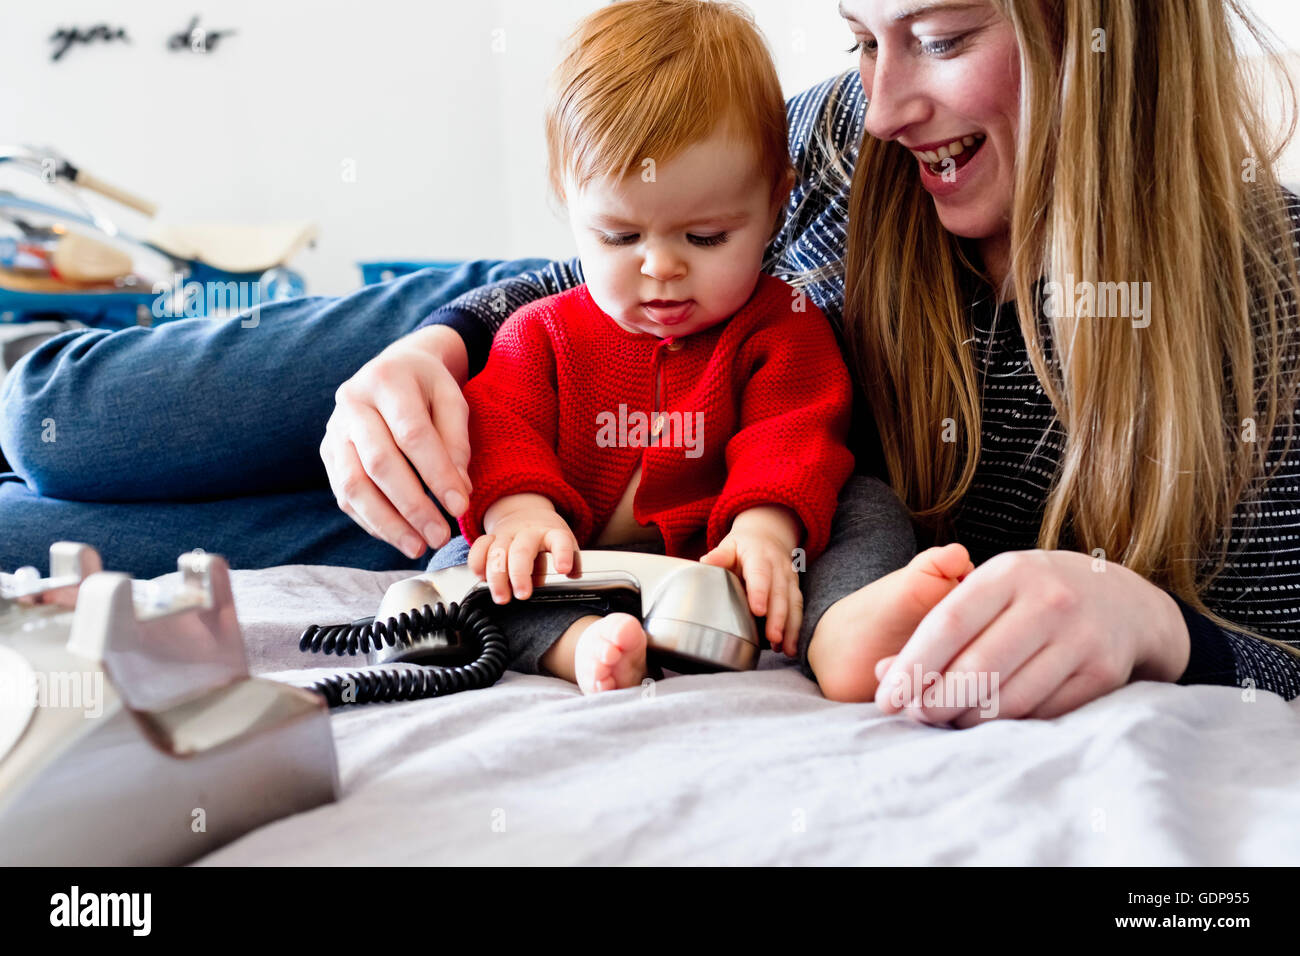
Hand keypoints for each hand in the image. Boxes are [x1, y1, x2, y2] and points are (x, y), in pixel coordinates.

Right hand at [321, 325, 474, 559]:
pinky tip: (398, 536)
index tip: (460, 506)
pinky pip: (344, 495)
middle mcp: (352, 403)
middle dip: (412, 506)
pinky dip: (371, 521)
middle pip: (379, 463)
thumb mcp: (452, 398)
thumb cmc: (427, 387)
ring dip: (387, 523)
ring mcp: (334, 430)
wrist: (392, 368)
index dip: (436, 473)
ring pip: (353, 485)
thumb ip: (456, 441)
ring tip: (418, 546)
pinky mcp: (328, 454)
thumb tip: (459, 491)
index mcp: (386, 380)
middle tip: (440, 536)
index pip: (411, 434)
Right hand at [467, 493, 580, 603]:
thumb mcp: (564, 544)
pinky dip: (477, 563)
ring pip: (497, 552)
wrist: (527, 514)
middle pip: (521, 550)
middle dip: (520, 574)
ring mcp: (507, 534)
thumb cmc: (547, 536)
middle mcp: (528, 533)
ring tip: (501, 597)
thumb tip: (573, 576)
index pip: (560, 541)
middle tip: (522, 595)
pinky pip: (479, 548)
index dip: (562, 554)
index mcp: (551, 533)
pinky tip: (481, 577)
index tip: (564, 570)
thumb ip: (570, 561)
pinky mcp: (490, 538)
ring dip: (496, 576)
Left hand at [700, 505, 802, 654]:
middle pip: (780, 593)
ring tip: (786, 649)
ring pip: (793, 603)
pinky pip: (798, 609)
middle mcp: (778, 567)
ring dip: (791, 627)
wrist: (768, 536)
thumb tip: (706, 562)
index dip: (760, 592)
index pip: (760, 574)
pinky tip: (789, 647)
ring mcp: (789, 578)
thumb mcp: (730, 545)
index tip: (758, 610)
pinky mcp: (795, 589)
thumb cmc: (744, 547)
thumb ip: (720, 556)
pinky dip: (795, 629)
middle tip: (773, 638)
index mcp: (759, 555)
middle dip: (778, 617)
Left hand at [873, 549, 1191, 727]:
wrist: (1124, 602)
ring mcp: (1081, 638)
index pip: (949, 623)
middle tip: (915, 715)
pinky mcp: (1102, 674)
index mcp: (1011, 572)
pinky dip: (1007, 724)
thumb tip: (881, 674)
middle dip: (935, 701)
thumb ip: (938, 626)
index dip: (911, 665)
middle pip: (977, 668)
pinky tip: (988, 721)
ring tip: (946, 719)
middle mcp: (1050, 601)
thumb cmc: (1035, 596)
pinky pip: (1041, 713)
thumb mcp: (991, 590)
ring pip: (1008, 698)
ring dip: (968, 718)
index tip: (885, 696)